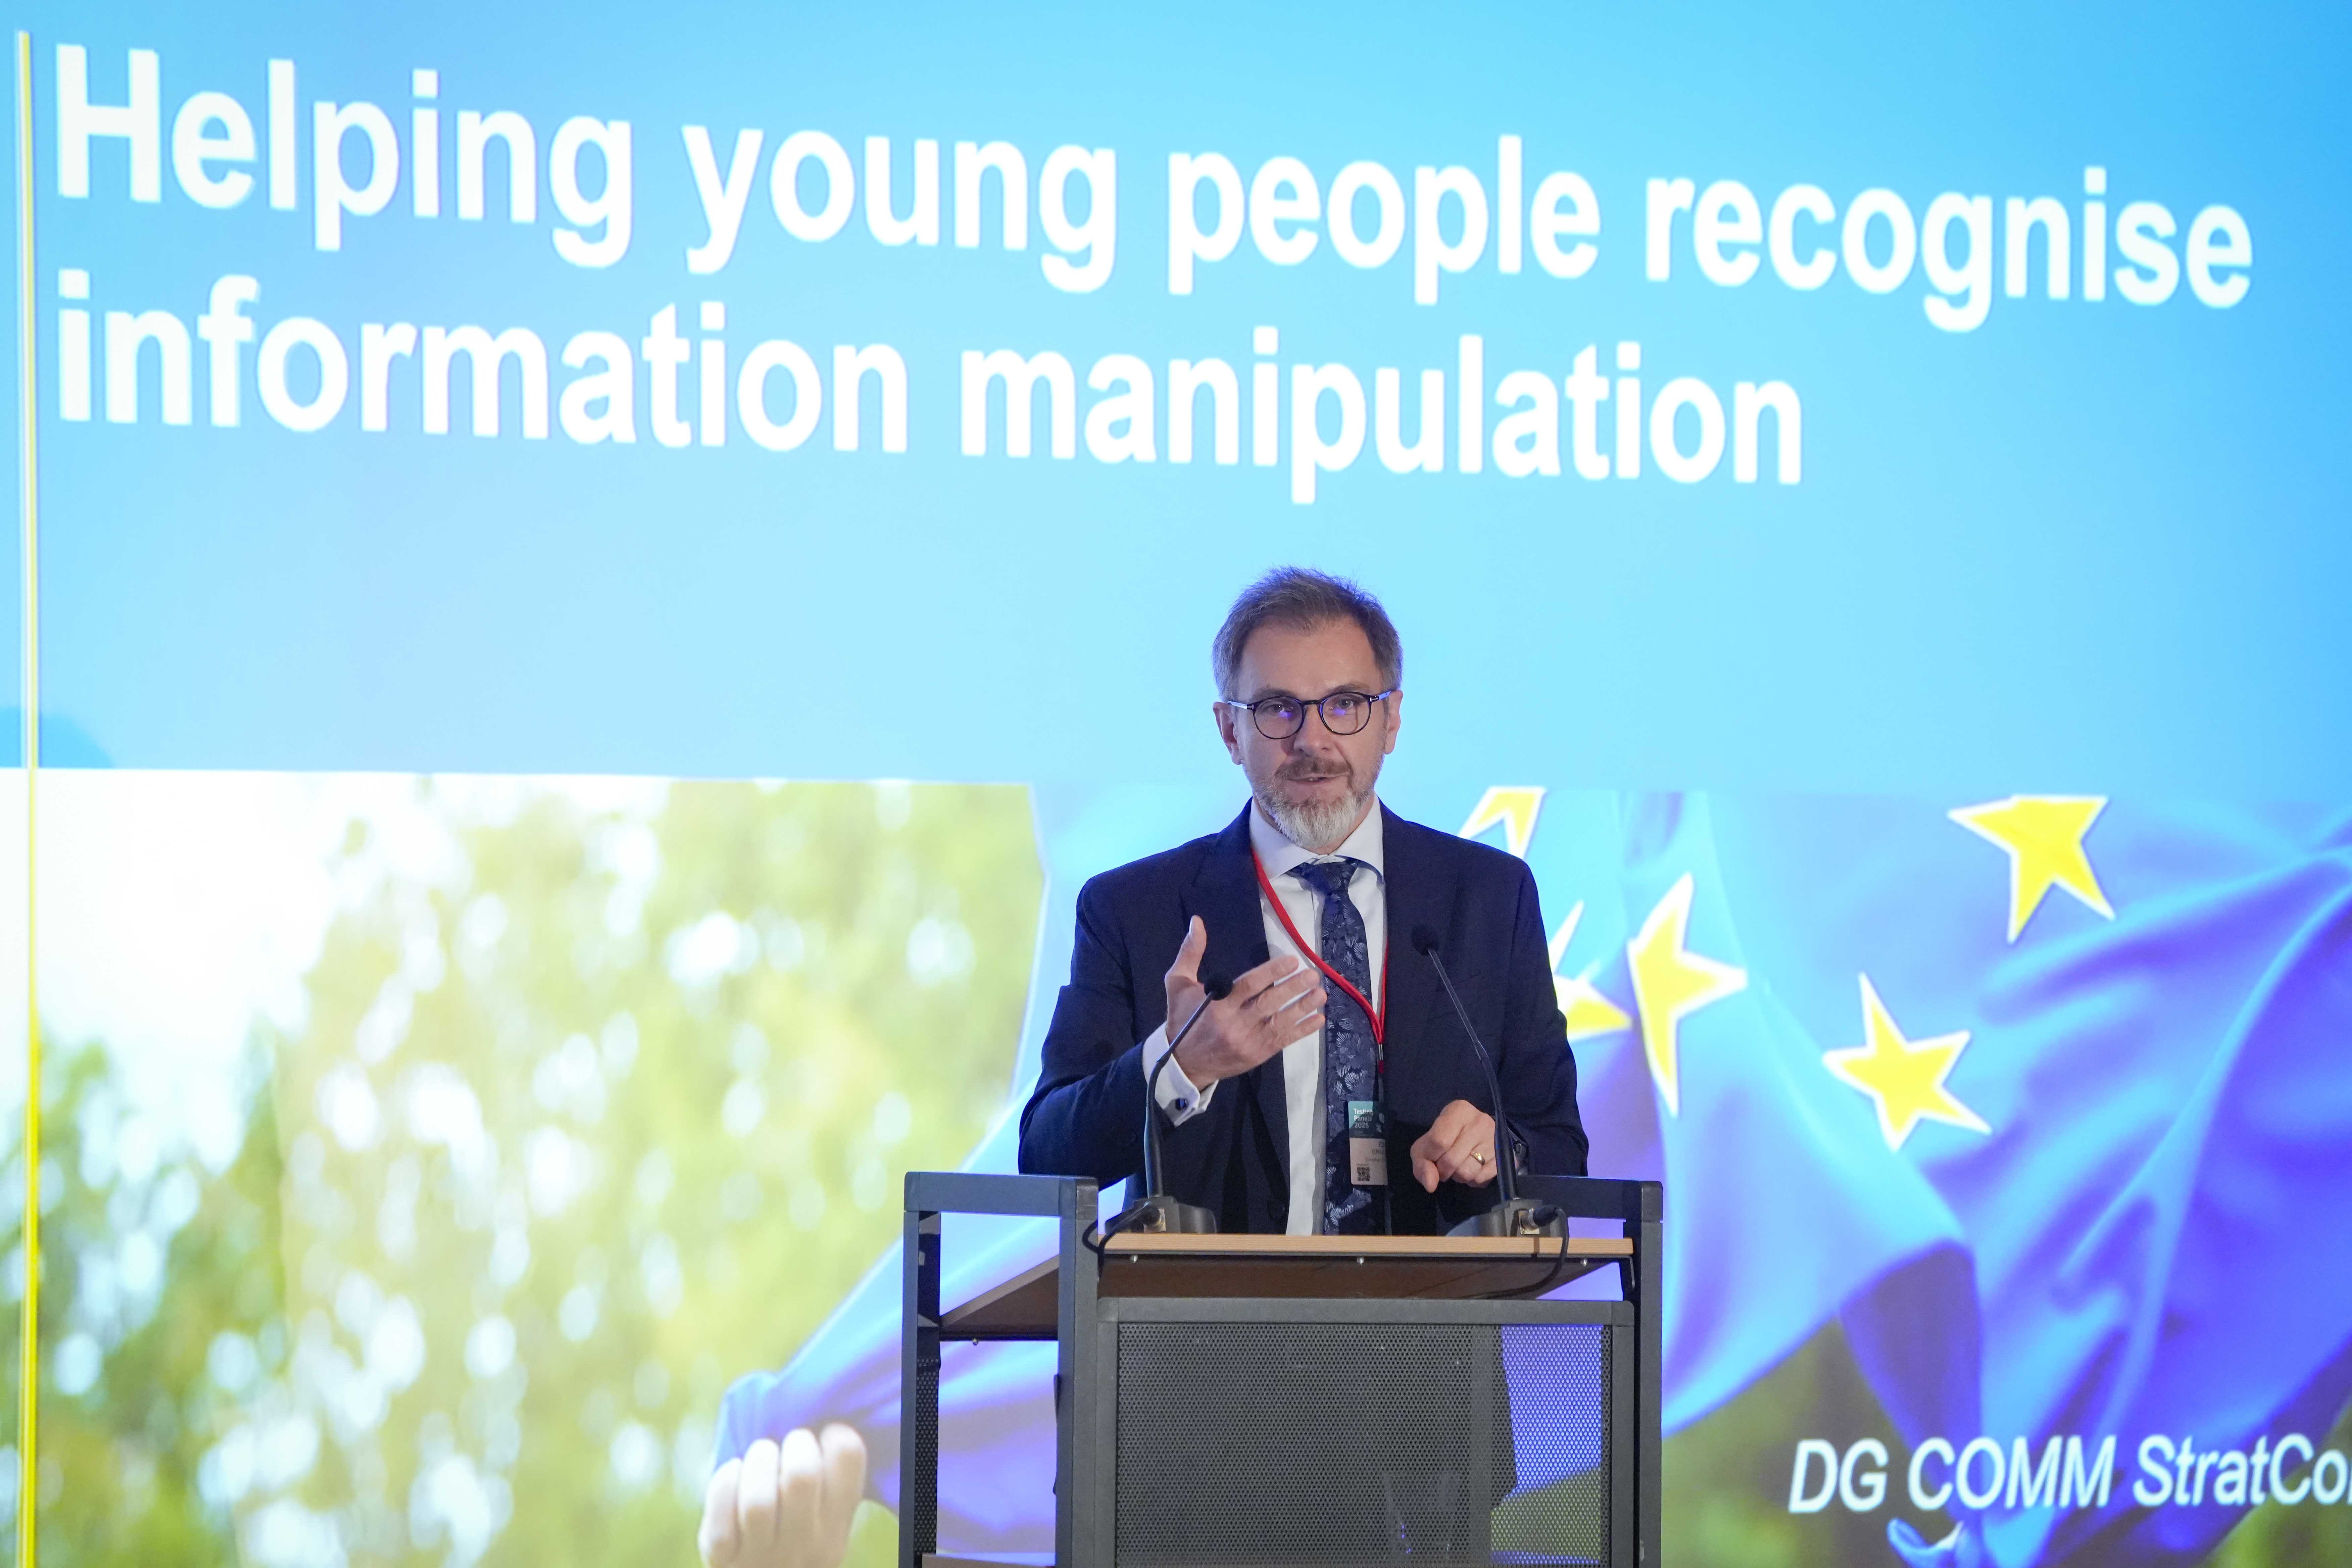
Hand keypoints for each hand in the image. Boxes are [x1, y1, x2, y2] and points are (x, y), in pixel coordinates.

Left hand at [699, 1423, 865, 1567]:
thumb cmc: (791, 1532)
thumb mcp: (820, 1515)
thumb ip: (822, 1477)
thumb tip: (811, 1410)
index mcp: (837, 1525)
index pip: (848, 1456)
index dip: (834, 1433)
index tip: (822, 1437)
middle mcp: (806, 1544)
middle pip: (801, 1475)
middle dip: (792, 1444)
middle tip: (790, 1446)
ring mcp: (763, 1556)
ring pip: (758, 1502)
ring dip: (757, 1462)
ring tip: (761, 1456)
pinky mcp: (722, 1559)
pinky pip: (720, 1515)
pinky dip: (724, 1482)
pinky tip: (733, 1473)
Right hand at [1163, 916, 1326, 1086]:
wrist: (1183, 1063)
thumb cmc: (1182, 1018)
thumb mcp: (1177, 984)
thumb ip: (1190, 953)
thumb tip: (1197, 922)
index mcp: (1217, 1004)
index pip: (1249, 985)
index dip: (1272, 972)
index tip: (1292, 960)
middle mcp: (1234, 1023)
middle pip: (1269, 1003)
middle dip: (1293, 989)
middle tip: (1313, 975)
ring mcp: (1248, 1041)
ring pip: (1280, 1023)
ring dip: (1303, 1008)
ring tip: (1321, 994)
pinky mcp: (1257, 1055)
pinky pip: (1283, 1041)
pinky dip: (1302, 1031)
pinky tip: (1318, 1020)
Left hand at [1410, 1099, 1498, 1191]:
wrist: (1478, 1136)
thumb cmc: (1446, 1137)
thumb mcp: (1426, 1145)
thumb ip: (1422, 1163)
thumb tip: (1431, 1185)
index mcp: (1459, 1110)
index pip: (1438, 1142)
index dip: (1431, 1157)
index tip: (1432, 1158)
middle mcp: (1480, 1121)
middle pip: (1452, 1160)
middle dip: (1443, 1170)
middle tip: (1445, 1165)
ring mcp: (1494, 1139)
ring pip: (1467, 1172)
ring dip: (1458, 1176)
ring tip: (1459, 1165)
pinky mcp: (1503, 1156)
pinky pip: (1481, 1179)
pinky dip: (1472, 1180)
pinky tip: (1472, 1169)